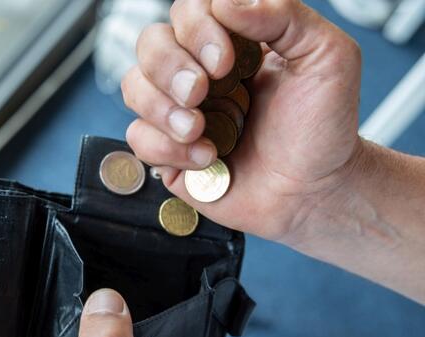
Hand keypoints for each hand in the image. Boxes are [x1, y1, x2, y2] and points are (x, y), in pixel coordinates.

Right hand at [122, 0, 362, 241]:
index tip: (223, 62)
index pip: (189, 12)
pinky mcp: (169, 152)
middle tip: (200, 93)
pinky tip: (204, 158)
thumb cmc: (322, 128)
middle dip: (169, 68)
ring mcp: (181, 112)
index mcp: (232, 44)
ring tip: (200, 131)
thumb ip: (283, 16)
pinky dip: (166, 148)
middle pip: (150, 44)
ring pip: (134, 87)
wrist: (314, 192)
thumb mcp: (327, 57)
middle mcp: (200, 73)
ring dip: (163, 108)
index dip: (196, 29)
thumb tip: (225, 2)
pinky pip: (138, 137)